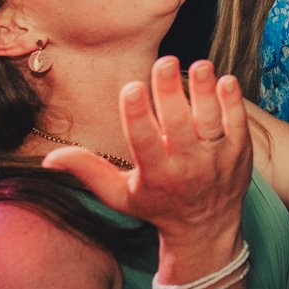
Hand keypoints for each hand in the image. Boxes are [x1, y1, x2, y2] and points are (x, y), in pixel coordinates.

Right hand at [43, 57, 250, 245]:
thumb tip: (49, 158)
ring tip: (199, 65)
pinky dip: (232, 103)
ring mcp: (216, 159)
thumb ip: (89, 172)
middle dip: (170, 94)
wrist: (207, 227)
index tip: (131, 88)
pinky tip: (225, 80)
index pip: (144, 143)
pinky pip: (237, 124)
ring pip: (210, 121)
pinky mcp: (239, 152)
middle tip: (164, 61)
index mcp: (156, 176)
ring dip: (205, 92)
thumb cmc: (157, 206)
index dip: (137, 116)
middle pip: (178, 126)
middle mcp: (187, 167)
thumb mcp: (120, 195)